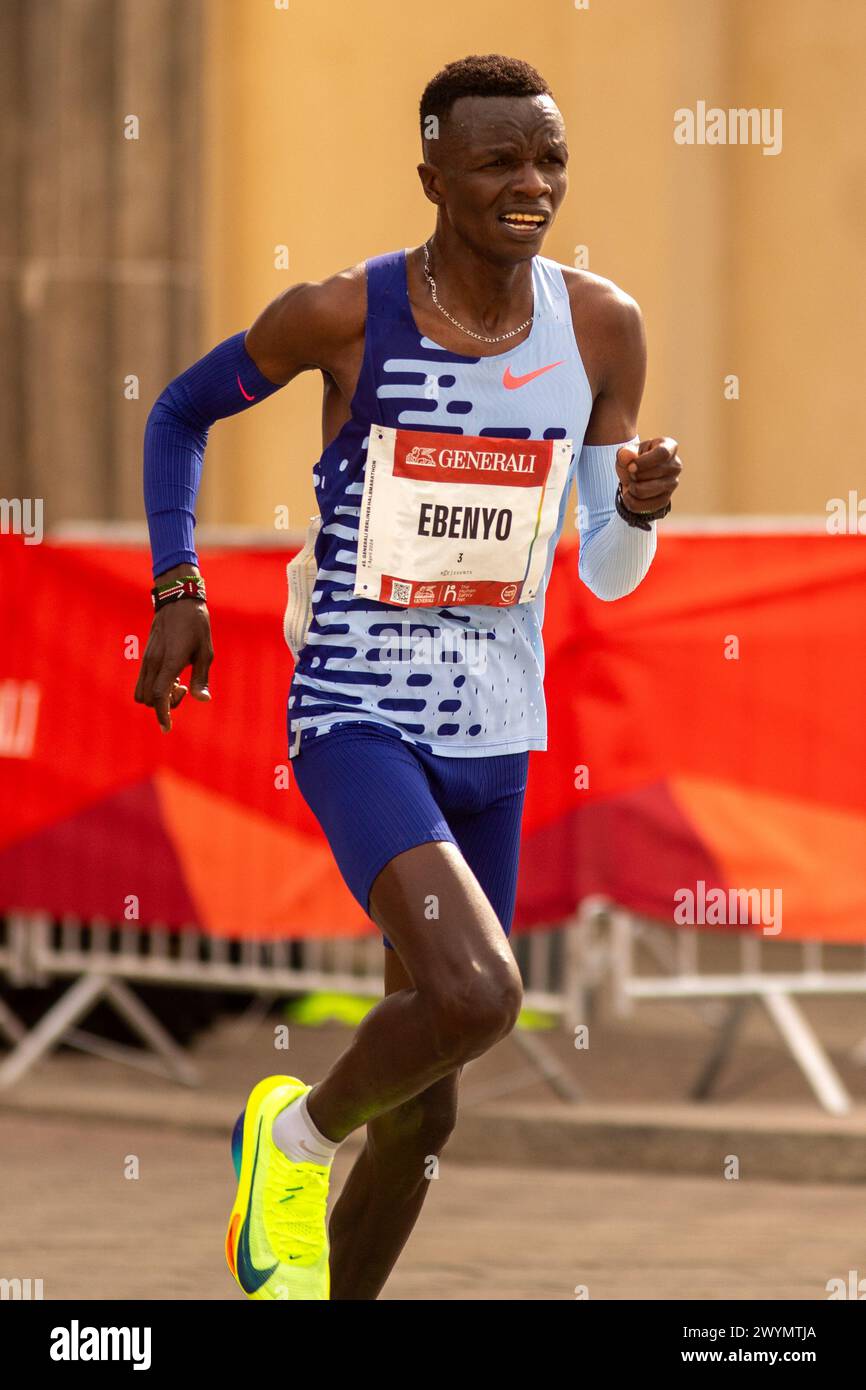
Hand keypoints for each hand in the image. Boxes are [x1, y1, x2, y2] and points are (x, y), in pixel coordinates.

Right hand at [134, 592, 213, 733]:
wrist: (178, 599)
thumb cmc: (196, 624)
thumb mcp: (205, 652)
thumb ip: (201, 678)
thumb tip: (202, 700)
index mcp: (169, 662)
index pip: (158, 696)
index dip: (162, 715)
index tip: (167, 728)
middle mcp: (153, 662)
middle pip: (147, 699)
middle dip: (163, 705)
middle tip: (183, 689)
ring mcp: (147, 658)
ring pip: (141, 691)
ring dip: (157, 696)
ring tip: (177, 682)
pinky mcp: (146, 655)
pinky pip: (143, 680)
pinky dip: (154, 685)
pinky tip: (172, 674)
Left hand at [615, 436, 681, 513]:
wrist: (636, 476)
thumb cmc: (634, 459)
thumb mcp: (627, 452)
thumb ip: (625, 453)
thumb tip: (627, 456)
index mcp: (669, 447)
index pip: (662, 454)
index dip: (644, 462)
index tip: (631, 467)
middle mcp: (676, 465)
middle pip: (653, 474)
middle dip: (634, 475)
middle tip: (630, 473)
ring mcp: (673, 484)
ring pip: (645, 491)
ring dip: (631, 488)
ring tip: (631, 483)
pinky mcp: (665, 500)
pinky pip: (643, 506)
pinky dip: (631, 501)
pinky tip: (629, 494)